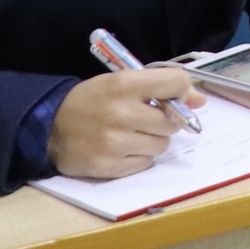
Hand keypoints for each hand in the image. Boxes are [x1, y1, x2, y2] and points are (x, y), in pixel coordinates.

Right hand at [50, 69, 202, 179]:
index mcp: (124, 84)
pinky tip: (122, 148)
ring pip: (162, 144)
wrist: (48, 128)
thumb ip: (160, 86)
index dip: (182, 91)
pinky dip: (139, 157)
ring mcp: (114, 142)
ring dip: (153, 140)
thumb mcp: (120, 82)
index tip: (179, 97)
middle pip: (172, 121)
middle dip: (166, 121)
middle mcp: (121, 113)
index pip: (175, 82)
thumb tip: (200, 101)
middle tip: (147, 119)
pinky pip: (145, 163)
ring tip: (133, 134)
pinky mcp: (108, 166)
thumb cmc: (91, 101)